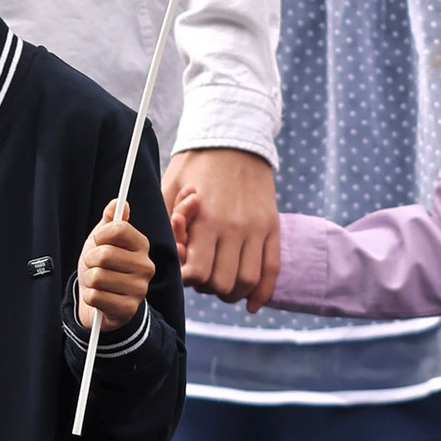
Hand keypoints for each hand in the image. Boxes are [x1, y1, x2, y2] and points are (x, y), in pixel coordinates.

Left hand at [77, 200, 156, 335]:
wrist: (102, 302)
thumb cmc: (103, 268)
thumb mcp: (104, 241)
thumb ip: (111, 221)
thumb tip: (118, 203)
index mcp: (142, 245)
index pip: (119, 228)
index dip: (100, 235)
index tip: (98, 242)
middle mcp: (146, 266)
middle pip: (104, 254)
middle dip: (90, 260)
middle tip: (95, 266)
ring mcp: (139, 289)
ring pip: (97, 277)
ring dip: (89, 280)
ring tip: (97, 282)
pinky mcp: (128, 309)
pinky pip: (95, 296)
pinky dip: (90, 297)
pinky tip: (99, 298)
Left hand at [164, 145, 279, 303]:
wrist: (234, 137)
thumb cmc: (195, 164)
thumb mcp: (170, 188)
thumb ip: (168, 224)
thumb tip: (169, 257)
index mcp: (207, 220)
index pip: (198, 274)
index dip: (187, 280)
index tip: (184, 269)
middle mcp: (235, 228)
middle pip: (223, 283)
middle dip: (208, 288)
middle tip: (202, 277)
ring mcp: (257, 229)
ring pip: (248, 281)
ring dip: (232, 292)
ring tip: (222, 286)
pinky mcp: (272, 226)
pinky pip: (272, 269)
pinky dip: (262, 292)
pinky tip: (251, 303)